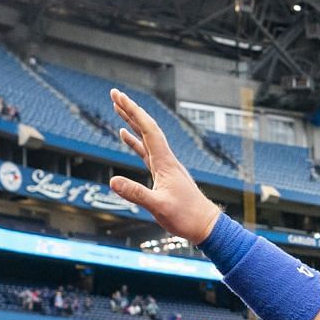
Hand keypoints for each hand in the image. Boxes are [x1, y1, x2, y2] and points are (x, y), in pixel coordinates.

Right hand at [107, 89, 223, 243]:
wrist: (206, 226)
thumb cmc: (186, 217)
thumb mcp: (158, 207)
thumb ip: (136, 194)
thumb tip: (112, 181)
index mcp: (165, 162)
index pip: (147, 129)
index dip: (132, 111)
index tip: (118, 96)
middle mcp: (166, 160)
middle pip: (146, 128)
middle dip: (130, 110)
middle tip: (114, 94)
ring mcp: (165, 166)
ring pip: (145, 138)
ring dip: (131, 122)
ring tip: (117, 108)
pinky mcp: (164, 175)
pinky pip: (146, 152)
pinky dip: (134, 142)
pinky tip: (125, 136)